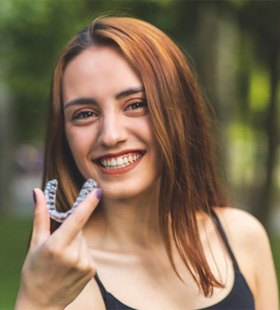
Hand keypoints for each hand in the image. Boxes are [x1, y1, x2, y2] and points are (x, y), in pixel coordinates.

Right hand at [15, 184, 101, 308]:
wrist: (41, 303)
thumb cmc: (34, 270)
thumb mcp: (35, 242)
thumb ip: (40, 215)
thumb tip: (38, 192)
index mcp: (56, 246)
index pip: (77, 219)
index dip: (89, 203)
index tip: (98, 191)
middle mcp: (73, 256)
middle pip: (79, 229)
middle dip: (71, 231)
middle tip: (58, 245)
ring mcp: (84, 264)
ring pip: (84, 241)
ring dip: (76, 244)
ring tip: (63, 259)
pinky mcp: (91, 271)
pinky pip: (88, 252)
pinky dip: (81, 254)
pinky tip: (70, 266)